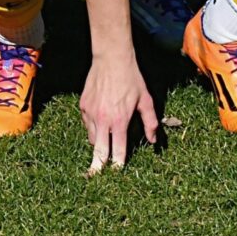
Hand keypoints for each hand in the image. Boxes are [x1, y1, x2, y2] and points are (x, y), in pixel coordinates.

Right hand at [79, 55, 159, 171]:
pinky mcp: (83, 105)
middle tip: (94, 177)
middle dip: (98, 166)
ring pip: (92, 138)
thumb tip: (153, 141)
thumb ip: (150, 123)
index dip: (118, 164)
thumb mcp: (146, 101)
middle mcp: (103, 119)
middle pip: (99, 150)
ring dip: (98, 144)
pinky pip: (87, 124)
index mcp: (120, 121)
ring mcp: (90, 112)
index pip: (118, 150)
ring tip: (104, 145)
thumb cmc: (131, 79)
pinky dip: (93, 128)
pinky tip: (100, 123)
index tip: (117, 173)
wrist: (111, 59)